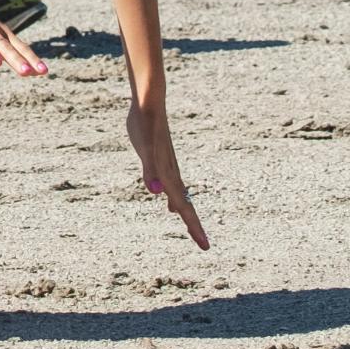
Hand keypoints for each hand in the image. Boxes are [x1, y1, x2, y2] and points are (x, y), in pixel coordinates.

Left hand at [127, 97, 210, 248]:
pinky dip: (174, 198)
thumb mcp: (144, 148)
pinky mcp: (161, 159)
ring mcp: (168, 166)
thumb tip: (155, 192)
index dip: (194, 227)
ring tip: (190, 227)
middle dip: (194, 226)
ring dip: (185, 212)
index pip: (184, 207)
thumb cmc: (144, 125)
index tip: (205, 246)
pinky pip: (172, 186)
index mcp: (169, 175)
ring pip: (180, 196)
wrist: (149, 102)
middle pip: (186, 205)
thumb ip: (149, 169)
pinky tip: (168, 202)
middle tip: (204, 245)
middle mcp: (172, 173)